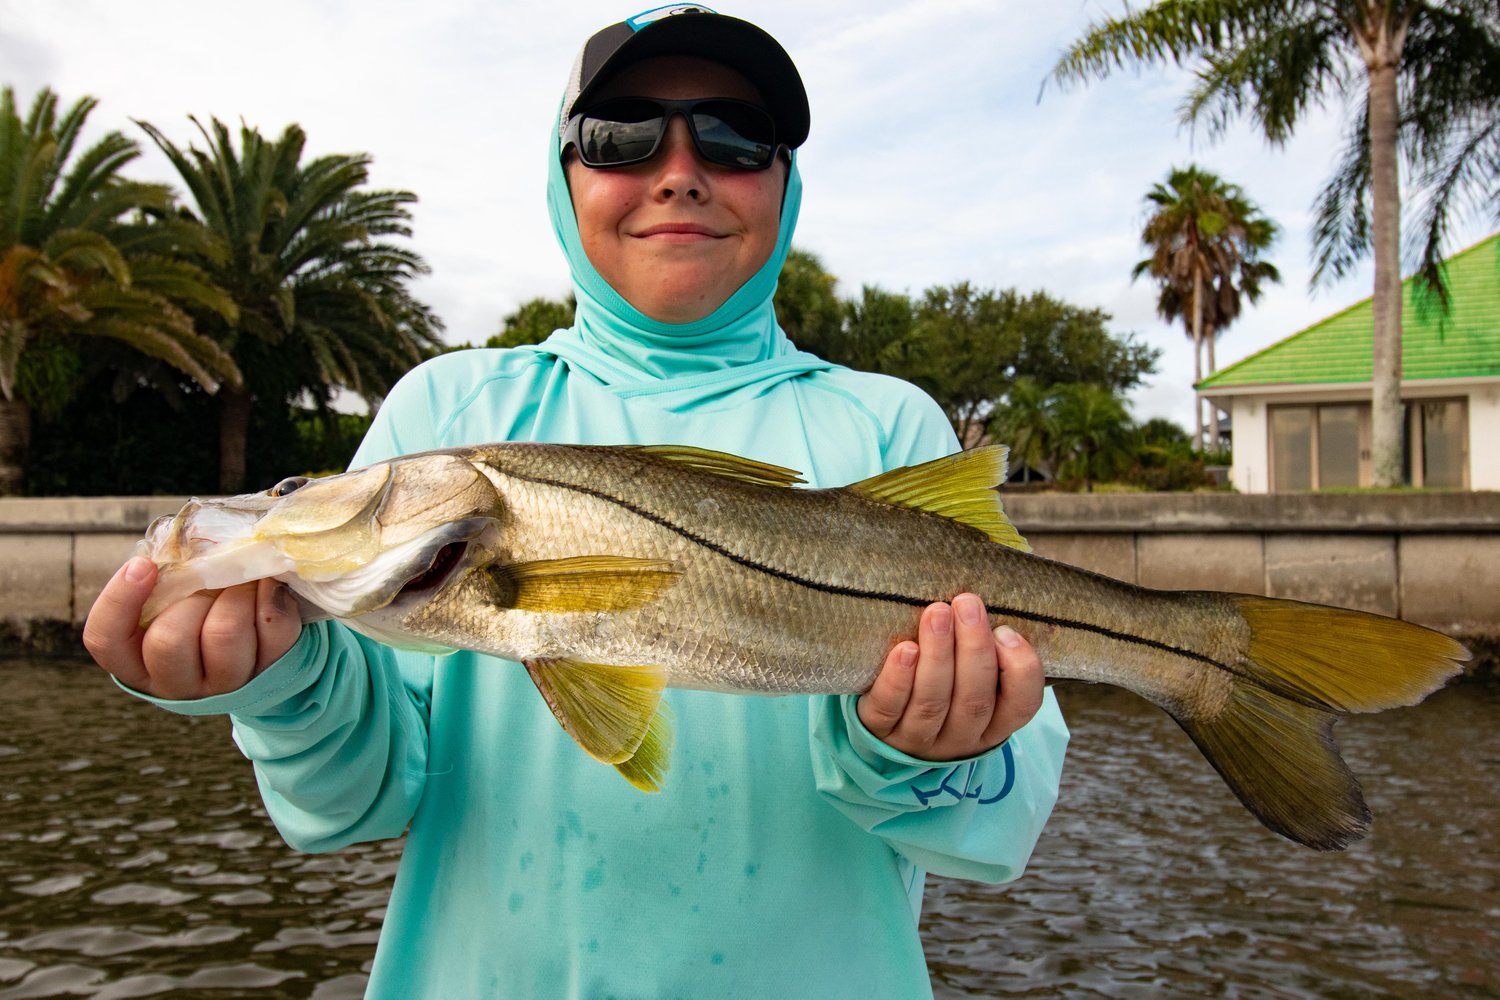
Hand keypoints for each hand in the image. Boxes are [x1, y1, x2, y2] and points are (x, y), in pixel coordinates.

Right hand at [83, 556, 301, 699]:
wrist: (261, 639)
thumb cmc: (203, 609)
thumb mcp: (174, 597)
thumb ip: (168, 577)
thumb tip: (186, 545)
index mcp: (135, 660)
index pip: (106, 639)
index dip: (119, 600)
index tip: (143, 565)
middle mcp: (174, 682)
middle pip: (169, 640)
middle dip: (192, 595)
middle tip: (208, 579)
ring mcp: (223, 685)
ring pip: (224, 635)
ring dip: (236, 594)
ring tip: (242, 580)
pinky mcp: (269, 675)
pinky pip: (273, 634)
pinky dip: (272, 597)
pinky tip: (268, 586)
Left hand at [857, 593, 1044, 760]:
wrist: (883, 724)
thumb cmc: (939, 685)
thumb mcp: (969, 677)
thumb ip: (986, 645)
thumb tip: (989, 588)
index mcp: (993, 722)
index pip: (1022, 703)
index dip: (1021, 669)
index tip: (1006, 630)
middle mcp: (961, 736)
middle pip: (975, 700)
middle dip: (974, 649)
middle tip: (967, 603)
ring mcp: (919, 739)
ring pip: (933, 702)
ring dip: (938, 655)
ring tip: (937, 612)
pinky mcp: (879, 731)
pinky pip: (889, 709)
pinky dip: (898, 679)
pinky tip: (905, 649)